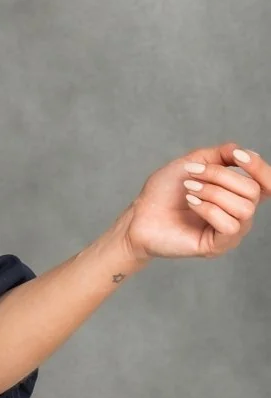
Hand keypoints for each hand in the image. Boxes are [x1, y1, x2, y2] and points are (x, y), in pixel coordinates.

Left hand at [119, 142, 264, 265]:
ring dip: (212, 193)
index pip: (267, 183)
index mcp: (237, 193)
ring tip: (189, 190)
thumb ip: (220, 155)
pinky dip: (208, 209)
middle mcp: (239, 213)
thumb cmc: (164, 191)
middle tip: (191, 176)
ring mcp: (230, 232)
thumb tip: (244, 151)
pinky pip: (229, 225)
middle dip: (220, 177)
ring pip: (244, 208)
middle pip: (252, 190)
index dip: (260, 168)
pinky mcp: (218, 246)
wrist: (139, 214)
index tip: (237, 157)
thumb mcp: (193, 163)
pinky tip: (191, 204)